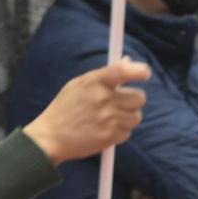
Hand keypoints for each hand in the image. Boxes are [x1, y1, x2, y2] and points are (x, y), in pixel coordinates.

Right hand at [23, 56, 150, 163]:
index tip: (145, 73)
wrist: (52, 136)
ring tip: (110, 119)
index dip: (139, 71)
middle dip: (134, 100)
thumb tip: (128, 62)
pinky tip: (104, 130)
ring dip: (128, 118)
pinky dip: (119, 132)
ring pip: (136, 117)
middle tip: (122, 103)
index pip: (123, 71)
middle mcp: (103, 98)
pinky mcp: (110, 136)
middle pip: (139, 97)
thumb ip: (105, 74)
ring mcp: (108, 118)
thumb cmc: (66, 108)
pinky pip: (127, 132)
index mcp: (94, 82)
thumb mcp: (79, 85)